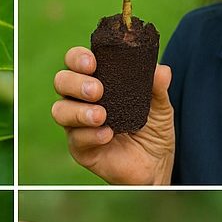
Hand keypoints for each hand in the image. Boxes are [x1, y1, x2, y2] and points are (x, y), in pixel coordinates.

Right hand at [51, 46, 174, 184]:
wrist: (156, 164)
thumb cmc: (152, 128)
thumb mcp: (160, 106)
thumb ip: (158, 87)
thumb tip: (161, 71)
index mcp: (96, 80)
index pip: (76, 61)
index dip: (78, 58)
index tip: (92, 62)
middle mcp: (81, 99)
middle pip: (61, 81)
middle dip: (75, 82)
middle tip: (97, 90)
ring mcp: (78, 124)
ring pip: (60, 111)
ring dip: (78, 111)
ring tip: (101, 115)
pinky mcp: (80, 148)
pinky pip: (75, 139)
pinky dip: (90, 135)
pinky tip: (107, 134)